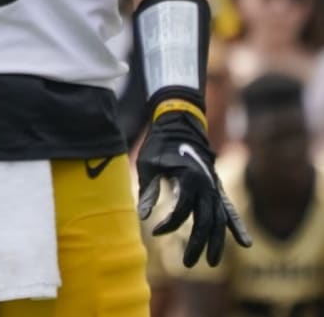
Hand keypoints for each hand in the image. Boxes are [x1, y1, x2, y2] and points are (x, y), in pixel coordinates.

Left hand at [137, 110, 250, 266]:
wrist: (179, 124)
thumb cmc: (159, 144)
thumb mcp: (148, 165)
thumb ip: (148, 191)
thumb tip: (143, 216)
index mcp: (188, 177)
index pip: (182, 210)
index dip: (169, 224)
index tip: (155, 231)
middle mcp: (205, 184)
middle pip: (204, 221)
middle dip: (197, 244)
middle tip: (187, 264)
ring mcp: (214, 187)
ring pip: (219, 220)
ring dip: (216, 242)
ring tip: (211, 263)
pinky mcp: (217, 188)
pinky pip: (229, 210)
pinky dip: (236, 226)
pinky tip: (244, 244)